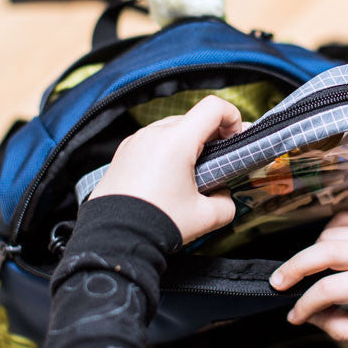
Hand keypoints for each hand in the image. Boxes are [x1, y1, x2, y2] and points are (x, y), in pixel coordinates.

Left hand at [90, 95, 243, 242]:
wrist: (113, 239)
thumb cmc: (156, 224)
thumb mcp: (205, 218)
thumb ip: (226, 203)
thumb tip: (223, 197)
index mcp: (176, 141)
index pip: (214, 108)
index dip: (233, 118)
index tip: (235, 140)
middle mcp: (153, 134)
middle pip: (193, 119)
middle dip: (211, 136)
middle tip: (218, 161)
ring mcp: (134, 142)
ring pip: (171, 129)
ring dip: (187, 144)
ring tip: (191, 174)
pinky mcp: (122, 154)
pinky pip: (151, 142)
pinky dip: (165, 152)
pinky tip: (167, 179)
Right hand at [269, 211, 347, 341]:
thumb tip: (314, 317)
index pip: (330, 288)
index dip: (305, 303)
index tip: (295, 315)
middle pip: (324, 250)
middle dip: (294, 266)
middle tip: (277, 282)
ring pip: (331, 234)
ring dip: (315, 253)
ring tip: (314, 272)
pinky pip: (343, 219)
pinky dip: (329, 233)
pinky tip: (331, 250)